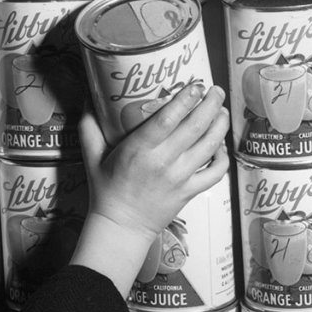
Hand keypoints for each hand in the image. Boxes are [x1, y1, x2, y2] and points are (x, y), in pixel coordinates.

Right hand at [70, 84, 229, 293]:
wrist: (121, 226)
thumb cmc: (106, 191)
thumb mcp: (92, 157)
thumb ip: (89, 127)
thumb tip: (88, 99)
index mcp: (139, 150)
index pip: (168, 119)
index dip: (185, 99)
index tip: (196, 85)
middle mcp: (163, 162)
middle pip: (195, 127)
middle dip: (211, 105)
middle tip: (216, 91)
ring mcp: (180, 178)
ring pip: (209, 147)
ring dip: (220, 126)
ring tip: (222, 111)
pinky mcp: (190, 192)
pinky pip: (215, 173)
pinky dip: (223, 158)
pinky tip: (220, 146)